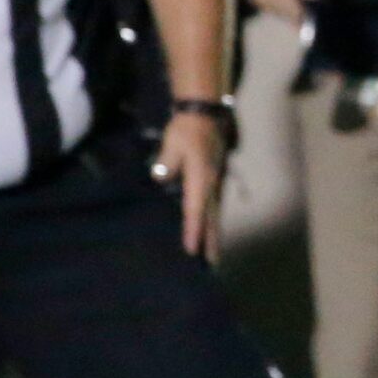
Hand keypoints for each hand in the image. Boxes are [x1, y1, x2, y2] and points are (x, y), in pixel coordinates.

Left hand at [152, 112, 226, 259]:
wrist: (204, 113)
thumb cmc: (185, 129)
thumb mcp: (172, 143)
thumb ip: (167, 162)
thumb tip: (161, 178)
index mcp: (200, 178)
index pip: (195, 209)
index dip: (193, 230)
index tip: (192, 250)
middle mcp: (212, 183)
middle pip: (211, 217)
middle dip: (211, 241)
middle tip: (212, 264)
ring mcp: (216, 181)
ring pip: (215, 213)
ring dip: (214, 233)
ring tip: (214, 253)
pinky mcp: (215, 178)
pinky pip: (215, 204)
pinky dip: (213, 220)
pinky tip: (211, 227)